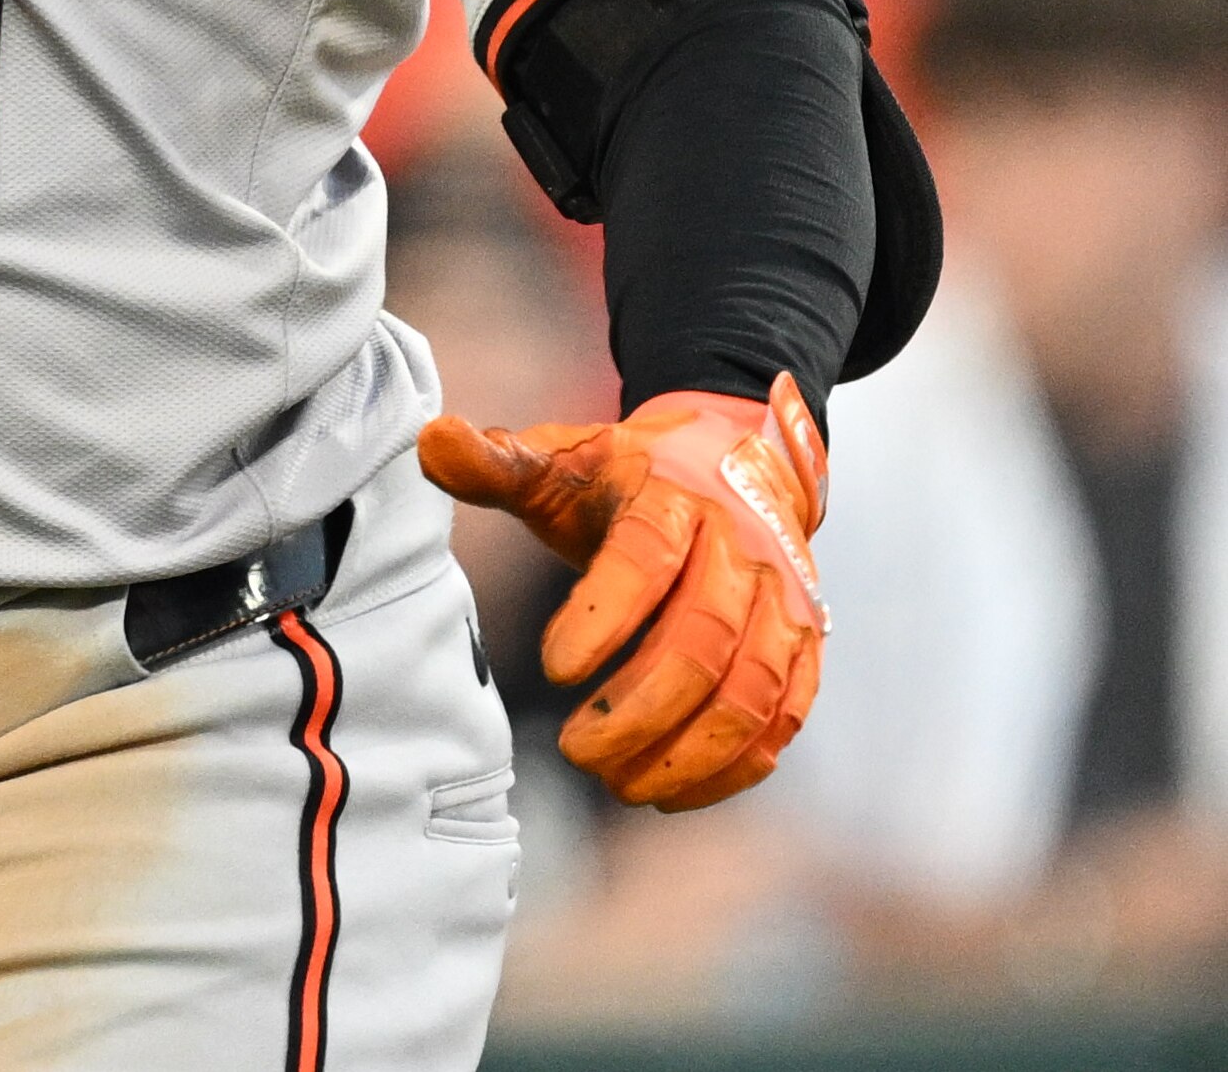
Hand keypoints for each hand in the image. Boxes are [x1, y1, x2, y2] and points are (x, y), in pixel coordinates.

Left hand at [419, 371, 829, 809]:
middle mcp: (740, 552)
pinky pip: (782, 718)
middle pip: (703, 640)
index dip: (603, 615)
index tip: (551, 670)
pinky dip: (734, 766)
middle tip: (575, 750)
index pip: (645, 558)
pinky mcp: (804, 649)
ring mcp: (782, 603)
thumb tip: (430, 441)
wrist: (735, 462)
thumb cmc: (626, 477)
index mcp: (673, 499)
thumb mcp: (561, 460)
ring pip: (751, 691)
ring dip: (689, 751)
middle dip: (640, 708)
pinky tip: (671, 792)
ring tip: (617, 783)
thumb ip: (497, 465)